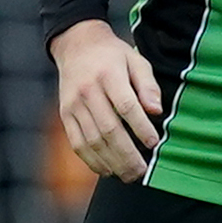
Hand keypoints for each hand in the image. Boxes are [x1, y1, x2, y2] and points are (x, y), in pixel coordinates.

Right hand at [52, 18, 162, 180]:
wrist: (77, 47)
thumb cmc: (114, 56)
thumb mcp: (136, 61)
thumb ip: (148, 85)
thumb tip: (157, 111)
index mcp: (108, 76)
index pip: (125, 106)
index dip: (140, 127)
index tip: (154, 143)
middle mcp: (87, 92)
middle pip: (107, 128)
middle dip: (126, 154)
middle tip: (142, 171)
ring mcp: (73, 105)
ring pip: (91, 139)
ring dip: (111, 161)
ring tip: (128, 175)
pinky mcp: (65, 114)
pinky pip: (76, 142)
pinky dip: (91, 160)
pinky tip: (106, 170)